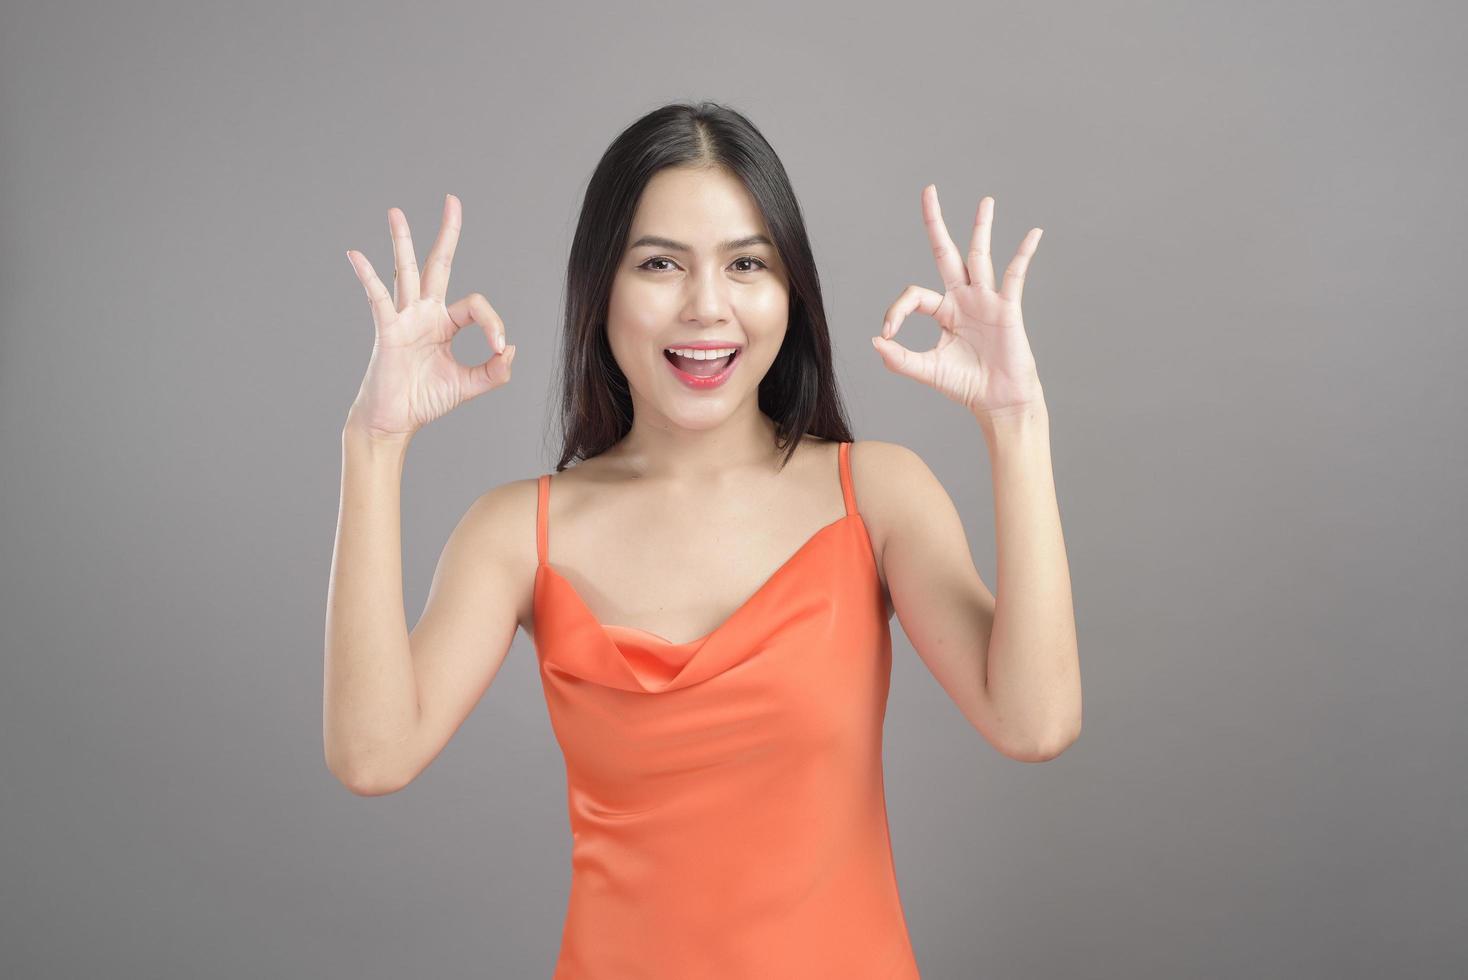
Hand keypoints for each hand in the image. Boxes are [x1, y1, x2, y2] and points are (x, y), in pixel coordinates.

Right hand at [344, 193, 515, 440]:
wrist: (395, 422)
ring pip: (405, 272)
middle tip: (452, 201)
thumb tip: (511, 349)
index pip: (475, 306)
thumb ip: (494, 372)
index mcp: (445, 323)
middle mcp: (424, 314)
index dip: (493, 323)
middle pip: (437, 264)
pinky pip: (378, 299)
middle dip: (446, 233)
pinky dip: (367, 276)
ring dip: (401, 241)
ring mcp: (404, 319)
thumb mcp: (468, 386)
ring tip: (396, 212)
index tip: (500, 350)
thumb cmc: (425, 401)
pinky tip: (356, 254)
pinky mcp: (388, 331)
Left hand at [871, 186, 1045, 419]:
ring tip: (985, 201)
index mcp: (944, 312)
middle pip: (946, 252)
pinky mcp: (1007, 308)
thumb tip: (875, 341)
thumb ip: (900, 358)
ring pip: (980, 255)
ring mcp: (986, 300)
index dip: (896, 310)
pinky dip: (1024, 254)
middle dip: (935, 223)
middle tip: (929, 190)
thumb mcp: (927, 371)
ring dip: (981, 227)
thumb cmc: (966, 386)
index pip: (914, 295)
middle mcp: (963, 299)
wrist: (998, 402)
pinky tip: (1034, 233)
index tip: (888, 334)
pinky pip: (1015, 275)